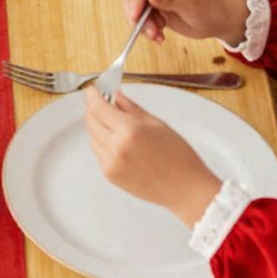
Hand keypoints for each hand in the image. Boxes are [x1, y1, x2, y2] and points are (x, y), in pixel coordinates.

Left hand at [86, 89, 222, 225]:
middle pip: (91, 121)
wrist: (185, 188)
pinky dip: (102, 142)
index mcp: (130, 130)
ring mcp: (111, 164)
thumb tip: (114, 95)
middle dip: (94, 109)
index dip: (92, 96)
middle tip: (102, 102)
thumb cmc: (177, 155)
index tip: (93, 89)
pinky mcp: (110, 176)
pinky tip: (116, 140)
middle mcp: (116, 148)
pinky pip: (98, 152)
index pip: (98, 108)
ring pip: (92, 137)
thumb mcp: (155, 123)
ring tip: (113, 122)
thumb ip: (130, 107)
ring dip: (97, 126)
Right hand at [122, 0, 247, 46]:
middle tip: (151, 32)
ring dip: (144, 27)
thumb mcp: (191, 4)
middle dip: (138, 16)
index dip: (135, 0)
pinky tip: (160, 37)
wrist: (216, 21)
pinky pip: (142, 21)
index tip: (136, 18)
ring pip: (135, 11)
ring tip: (158, 37)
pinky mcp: (155, 12)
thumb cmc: (209, 8)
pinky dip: (148, 31)